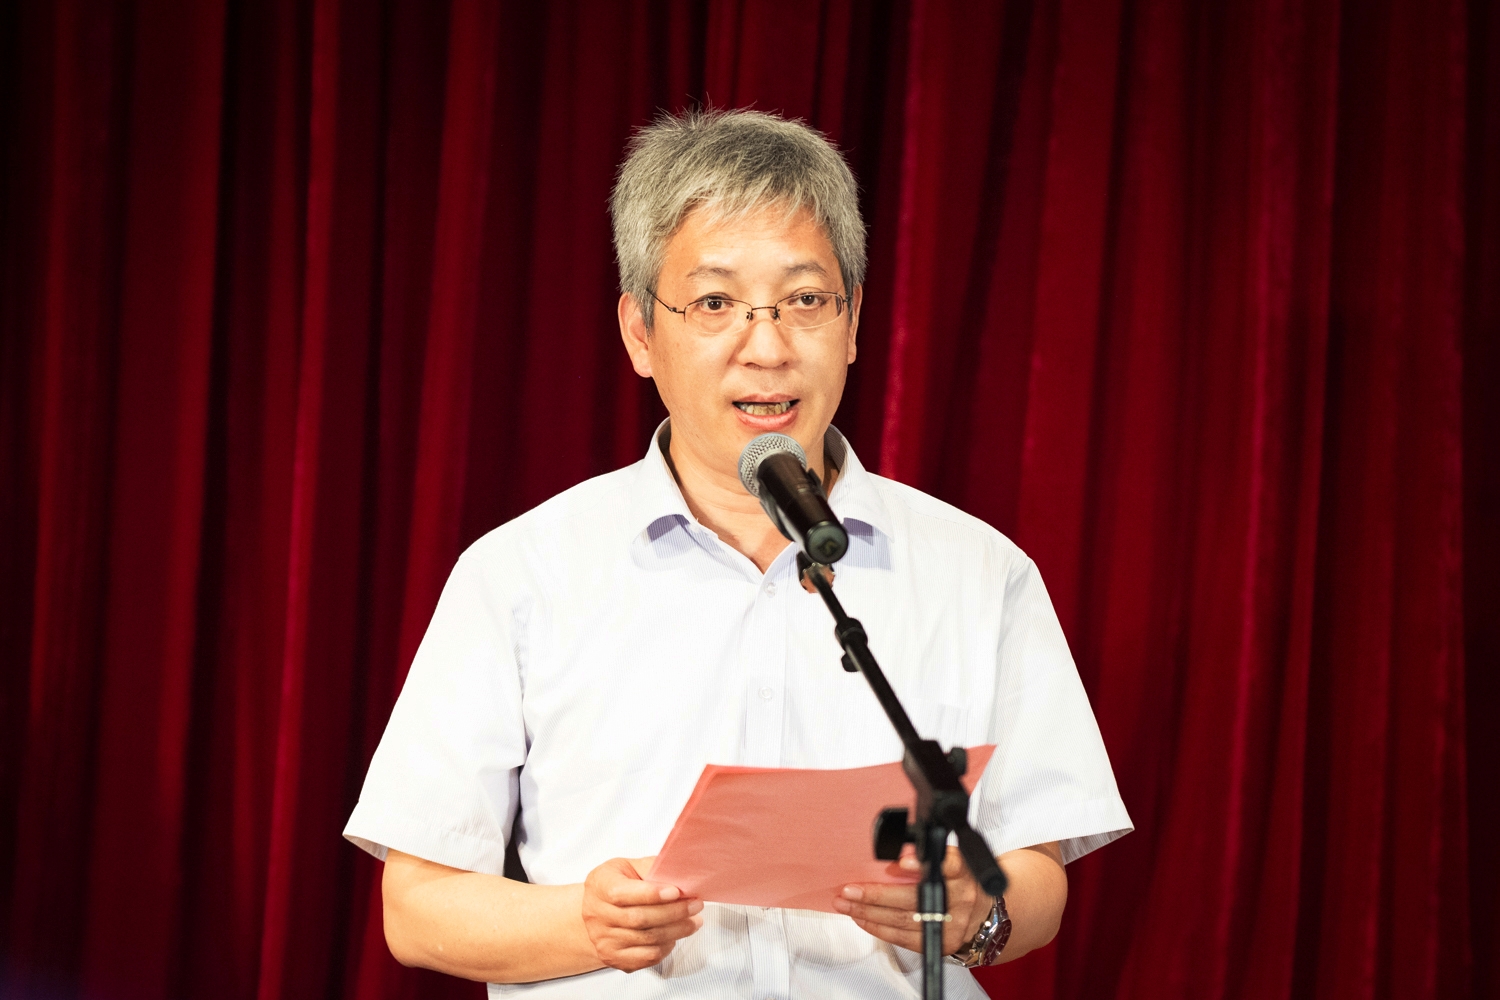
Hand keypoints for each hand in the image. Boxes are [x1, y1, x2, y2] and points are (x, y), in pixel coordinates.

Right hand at [582, 857, 703, 971]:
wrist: (596, 911)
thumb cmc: (616, 884)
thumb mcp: (628, 867)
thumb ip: (651, 868)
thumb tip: (680, 874)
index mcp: (600, 886)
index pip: (623, 893)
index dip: (652, 894)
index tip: (676, 892)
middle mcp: (597, 915)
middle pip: (639, 919)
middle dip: (673, 912)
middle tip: (695, 905)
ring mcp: (604, 940)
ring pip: (647, 940)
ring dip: (676, 931)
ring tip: (693, 921)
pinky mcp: (613, 958)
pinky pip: (646, 957)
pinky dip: (666, 947)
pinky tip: (674, 935)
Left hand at [832, 846, 991, 954]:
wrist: (984, 913)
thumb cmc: (960, 881)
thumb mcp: (952, 861)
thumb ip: (928, 856)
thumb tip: (890, 852)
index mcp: (962, 871)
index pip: (948, 865)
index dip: (923, 864)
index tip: (901, 861)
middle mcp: (960, 898)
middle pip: (914, 898)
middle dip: (877, 895)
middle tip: (849, 890)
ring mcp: (952, 925)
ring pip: (904, 921)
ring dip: (869, 913)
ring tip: (846, 904)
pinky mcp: (942, 944)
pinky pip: (904, 939)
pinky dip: (879, 928)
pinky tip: (863, 918)